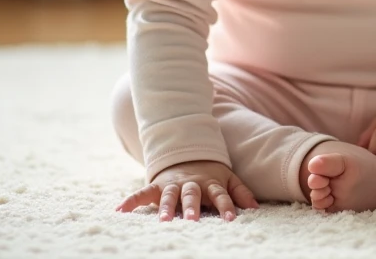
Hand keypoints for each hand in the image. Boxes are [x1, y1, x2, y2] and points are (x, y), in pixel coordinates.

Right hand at [115, 160, 258, 221]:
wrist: (187, 155)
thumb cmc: (210, 174)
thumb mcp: (228, 178)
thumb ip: (241, 192)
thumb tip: (255, 208)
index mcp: (211, 183)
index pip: (221, 195)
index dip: (227, 206)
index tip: (232, 219)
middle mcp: (191, 183)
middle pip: (193, 194)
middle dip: (192, 207)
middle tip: (193, 220)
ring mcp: (173, 184)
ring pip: (169, 194)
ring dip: (166, 206)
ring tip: (164, 220)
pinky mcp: (157, 185)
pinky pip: (142, 192)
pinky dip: (131, 200)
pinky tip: (120, 210)